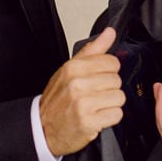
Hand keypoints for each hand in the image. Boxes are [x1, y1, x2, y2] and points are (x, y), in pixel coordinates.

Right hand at [39, 27, 125, 155]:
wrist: (42, 128)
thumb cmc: (57, 99)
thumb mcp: (70, 70)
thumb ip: (93, 50)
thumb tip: (110, 32)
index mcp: (73, 68)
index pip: (112, 62)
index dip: (107, 72)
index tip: (97, 79)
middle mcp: (77, 84)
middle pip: (117, 80)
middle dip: (108, 89)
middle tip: (93, 96)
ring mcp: (83, 103)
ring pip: (119, 97)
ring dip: (110, 104)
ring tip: (95, 107)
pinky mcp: (89, 122)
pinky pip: (116, 114)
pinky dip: (109, 118)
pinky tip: (97, 117)